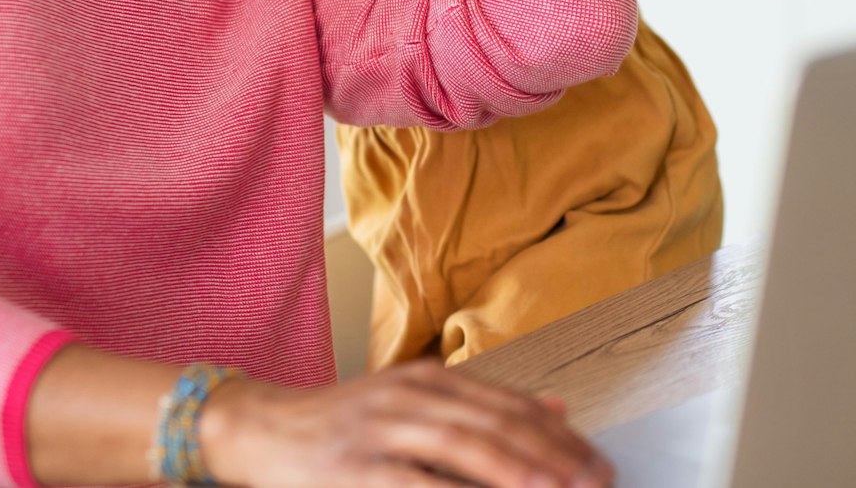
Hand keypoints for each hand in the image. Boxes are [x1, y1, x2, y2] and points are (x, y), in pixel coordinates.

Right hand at [200, 359, 612, 487]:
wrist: (258, 428)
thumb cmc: (341, 425)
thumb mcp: (413, 401)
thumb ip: (480, 404)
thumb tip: (557, 406)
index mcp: (429, 378)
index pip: (509, 404)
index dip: (559, 435)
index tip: (597, 464)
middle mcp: (409, 394)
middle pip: (496, 423)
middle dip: (553, 457)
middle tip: (594, 482)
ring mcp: (380, 428)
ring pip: (462, 447)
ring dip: (516, 472)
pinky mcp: (354, 468)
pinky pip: (416, 485)